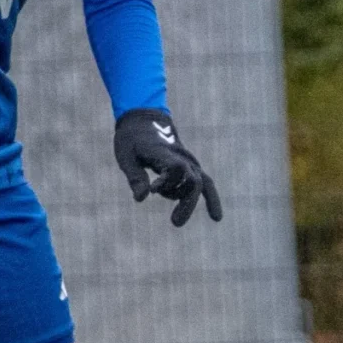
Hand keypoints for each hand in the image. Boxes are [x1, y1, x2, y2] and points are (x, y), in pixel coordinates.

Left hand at [114, 108, 222, 227]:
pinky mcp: (190, 166)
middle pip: (193, 180)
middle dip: (186, 203)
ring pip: (202, 183)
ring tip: (176, 222)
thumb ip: (135, 177)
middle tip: (175, 223)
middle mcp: (181, 156)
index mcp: (164, 152)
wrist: (144, 120)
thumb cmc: (132, 140)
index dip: (168, 182)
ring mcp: (188, 160)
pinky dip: (211, 198)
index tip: (153, 190)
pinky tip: (216, 217)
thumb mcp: (126, 156)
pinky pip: (205, 183)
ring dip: (191, 203)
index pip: (176, 167)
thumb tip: (141, 200)